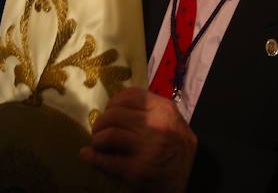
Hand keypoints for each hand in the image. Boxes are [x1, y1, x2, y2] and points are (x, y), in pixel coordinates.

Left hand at [80, 87, 196, 191]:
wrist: (190, 181)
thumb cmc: (178, 150)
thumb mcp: (173, 122)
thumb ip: (151, 111)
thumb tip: (115, 106)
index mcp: (165, 110)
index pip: (131, 95)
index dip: (113, 102)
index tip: (109, 111)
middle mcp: (157, 125)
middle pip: (115, 114)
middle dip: (101, 122)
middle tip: (98, 131)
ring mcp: (147, 148)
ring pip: (109, 134)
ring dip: (97, 139)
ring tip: (97, 143)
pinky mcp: (138, 170)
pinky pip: (107, 160)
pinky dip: (93, 157)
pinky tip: (87, 155)